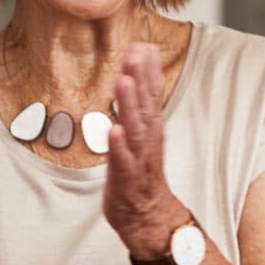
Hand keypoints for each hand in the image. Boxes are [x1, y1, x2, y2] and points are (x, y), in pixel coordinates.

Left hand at [104, 43, 192, 259]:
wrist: (149, 219)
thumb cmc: (140, 175)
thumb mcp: (141, 136)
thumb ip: (138, 106)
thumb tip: (135, 72)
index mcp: (150, 129)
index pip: (151, 95)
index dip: (148, 71)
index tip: (144, 45)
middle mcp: (148, 141)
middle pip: (145, 106)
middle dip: (141, 79)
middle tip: (136, 54)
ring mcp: (139, 161)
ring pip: (136, 130)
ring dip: (130, 106)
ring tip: (124, 83)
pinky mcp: (127, 181)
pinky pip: (124, 162)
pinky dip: (119, 147)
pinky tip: (113, 130)